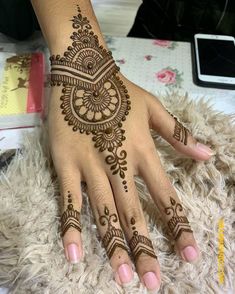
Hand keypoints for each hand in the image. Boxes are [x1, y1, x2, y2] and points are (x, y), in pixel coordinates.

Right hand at [48, 71, 213, 290]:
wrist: (83, 74)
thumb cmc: (120, 92)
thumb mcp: (154, 108)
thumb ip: (180, 133)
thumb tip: (208, 153)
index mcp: (143, 151)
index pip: (166, 195)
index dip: (178, 225)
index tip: (190, 254)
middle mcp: (119, 164)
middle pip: (135, 212)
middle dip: (146, 248)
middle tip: (152, 283)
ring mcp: (90, 166)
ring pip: (104, 212)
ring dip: (114, 245)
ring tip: (123, 276)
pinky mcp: (66, 165)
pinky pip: (69, 200)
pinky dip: (71, 226)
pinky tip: (75, 253)